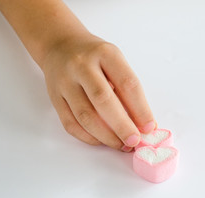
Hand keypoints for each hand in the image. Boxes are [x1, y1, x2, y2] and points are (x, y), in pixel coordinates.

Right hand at [42, 35, 155, 151]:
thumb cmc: (95, 56)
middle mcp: (82, 66)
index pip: (127, 84)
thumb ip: (127, 88)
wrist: (60, 45)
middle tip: (134, 141)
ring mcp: (65, 82)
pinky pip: (70, 123)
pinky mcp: (55, 97)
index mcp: (105, 53)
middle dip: (122, 126)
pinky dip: (88, 137)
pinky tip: (102, 141)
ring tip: (121, 145)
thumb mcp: (115, 60)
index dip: (140, 109)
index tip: (149, 128)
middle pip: (103, 100)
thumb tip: (142, 123)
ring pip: (85, 116)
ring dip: (106, 136)